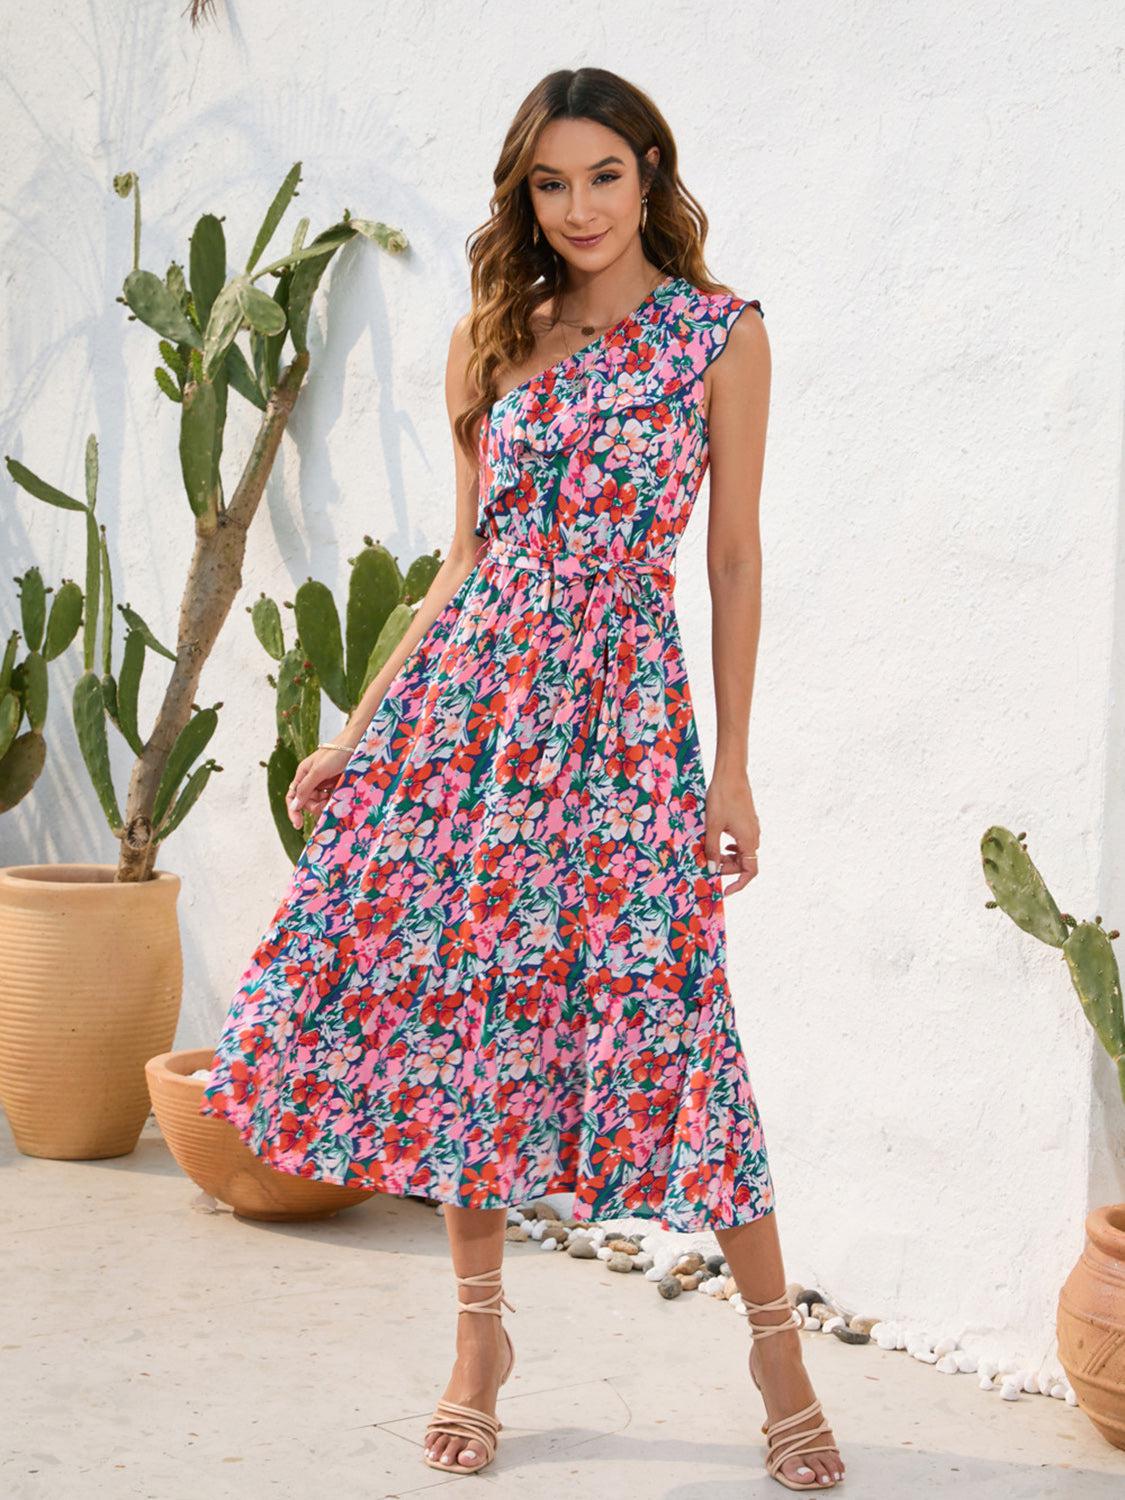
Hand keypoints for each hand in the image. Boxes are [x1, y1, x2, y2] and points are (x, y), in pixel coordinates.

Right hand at [286, 745, 352, 827]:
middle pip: (307, 802)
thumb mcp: (318, 771)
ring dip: (327, 803)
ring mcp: (325, 782)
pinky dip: (336, 800)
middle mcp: (312, 778)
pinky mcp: (337, 784)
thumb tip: (293, 806)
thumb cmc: (337, 753)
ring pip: (321, 802)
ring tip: (336, 796)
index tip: (298, 825)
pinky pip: (333, 798)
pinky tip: (342, 796)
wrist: (359, 743)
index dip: (293, 810)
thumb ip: (305, 789)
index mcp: (303, 773)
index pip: (293, 796)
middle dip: (315, 805)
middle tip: (326, 802)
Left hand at [704, 769, 760, 894]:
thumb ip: (713, 850)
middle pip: (745, 863)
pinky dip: (731, 847)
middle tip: (709, 867)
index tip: (725, 891)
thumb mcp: (712, 827)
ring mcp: (752, 828)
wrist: (731, 774)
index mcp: (749, 840)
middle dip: (728, 869)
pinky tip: (721, 844)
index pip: (750, 872)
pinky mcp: (748, 820)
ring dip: (728, 857)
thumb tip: (712, 871)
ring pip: (743, 852)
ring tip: (712, 855)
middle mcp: (754, 836)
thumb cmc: (722, 799)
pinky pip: (742, 841)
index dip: (739, 884)